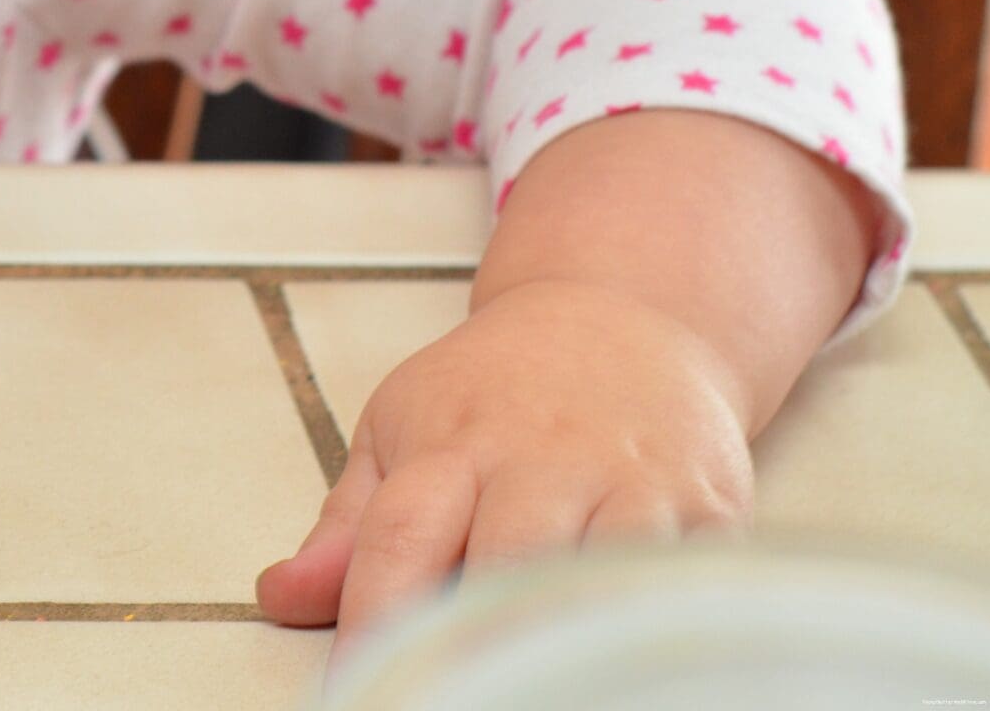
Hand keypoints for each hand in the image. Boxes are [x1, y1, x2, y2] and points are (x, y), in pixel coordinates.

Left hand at [254, 278, 754, 664]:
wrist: (622, 316)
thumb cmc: (498, 389)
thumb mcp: (401, 429)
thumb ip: (347, 526)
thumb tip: (280, 597)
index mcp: (450, 445)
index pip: (400, 539)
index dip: (375, 620)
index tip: (356, 685)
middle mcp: (541, 462)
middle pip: (505, 564)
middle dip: (474, 642)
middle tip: (449, 692)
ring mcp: (630, 484)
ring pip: (598, 577)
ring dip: (562, 638)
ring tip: (527, 682)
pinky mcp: (709, 510)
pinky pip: (683, 581)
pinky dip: (653, 622)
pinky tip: (617, 660)